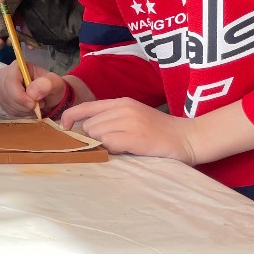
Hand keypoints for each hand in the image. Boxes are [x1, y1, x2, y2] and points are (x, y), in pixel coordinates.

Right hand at [0, 63, 69, 117]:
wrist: (49, 96)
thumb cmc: (51, 86)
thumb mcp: (55, 83)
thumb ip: (47, 84)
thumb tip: (32, 93)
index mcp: (17, 67)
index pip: (10, 81)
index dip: (20, 95)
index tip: (33, 104)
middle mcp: (5, 76)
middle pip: (7, 94)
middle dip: (23, 105)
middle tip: (38, 105)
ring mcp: (2, 89)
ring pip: (7, 104)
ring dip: (23, 110)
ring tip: (36, 106)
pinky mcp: (3, 101)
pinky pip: (9, 111)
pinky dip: (21, 114)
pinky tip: (30, 110)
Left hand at [61, 99, 196, 162]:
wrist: (189, 138)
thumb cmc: (159, 132)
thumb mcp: (133, 117)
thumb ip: (111, 119)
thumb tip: (84, 131)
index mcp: (121, 102)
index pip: (85, 107)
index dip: (70, 118)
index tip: (65, 128)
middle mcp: (123, 108)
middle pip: (89, 125)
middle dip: (92, 138)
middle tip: (111, 145)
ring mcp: (129, 121)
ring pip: (97, 134)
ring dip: (103, 145)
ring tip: (123, 147)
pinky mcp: (134, 136)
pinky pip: (108, 144)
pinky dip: (112, 150)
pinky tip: (126, 151)